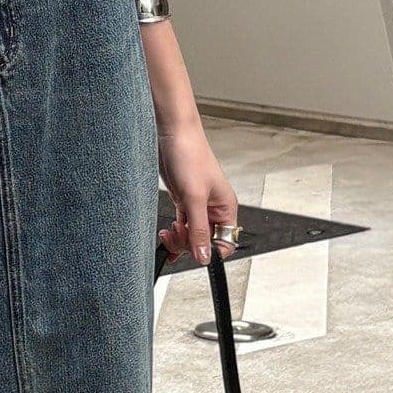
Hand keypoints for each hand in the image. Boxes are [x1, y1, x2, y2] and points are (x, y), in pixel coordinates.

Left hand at [157, 122, 238, 265]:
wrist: (173, 135)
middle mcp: (214, 209)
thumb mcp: (194, 197)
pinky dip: (174, 233)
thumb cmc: (190, 156)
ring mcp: (198, 206)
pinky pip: (182, 226)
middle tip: (176, 236)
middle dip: (189, 244)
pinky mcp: (184, 201)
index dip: (209, 251)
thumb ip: (199, 229)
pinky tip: (167, 235)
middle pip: (206, 241)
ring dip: (179, 239)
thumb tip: (204, 256)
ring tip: (168, 233)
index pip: (225, 242)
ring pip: (192, 234)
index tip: (194, 251)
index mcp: (226, 208)